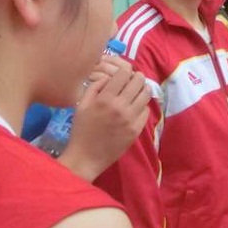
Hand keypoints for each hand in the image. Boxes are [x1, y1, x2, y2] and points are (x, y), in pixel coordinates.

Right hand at [58, 57, 150, 180]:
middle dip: (137, 77)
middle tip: (134, 80)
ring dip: (143, 90)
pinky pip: (146, 111)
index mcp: (105, 99)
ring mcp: (130, 119)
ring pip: (146, 95)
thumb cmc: (81, 130)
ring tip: (137, 91)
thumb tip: (109, 77)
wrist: (86, 157)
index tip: (124, 73)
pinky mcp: (136, 130)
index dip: (126, 71)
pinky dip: (142, 106)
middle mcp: (120, 107)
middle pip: (139, 82)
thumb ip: (95, 87)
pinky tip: (135, 108)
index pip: (123, 74)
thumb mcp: (81, 105)